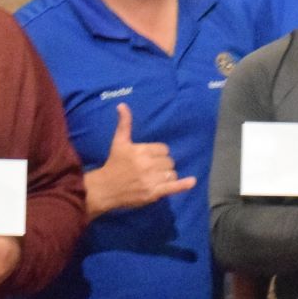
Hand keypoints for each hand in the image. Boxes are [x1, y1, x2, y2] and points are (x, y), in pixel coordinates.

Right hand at [84, 103, 196, 217]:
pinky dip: (183, 185)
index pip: (164, 149)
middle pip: (169, 161)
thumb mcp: (119, 142)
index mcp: (141, 151)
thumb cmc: (114, 164)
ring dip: (167, 176)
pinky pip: (173, 187)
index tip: (148, 158)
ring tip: (155, 179)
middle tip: (150, 170)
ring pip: (172, 173)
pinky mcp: (154, 193)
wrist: (105, 189)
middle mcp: (148, 164)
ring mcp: (151, 180)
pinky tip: (192, 181)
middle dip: (162, 165)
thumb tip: (122, 105)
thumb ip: (124, 124)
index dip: (158, 154)